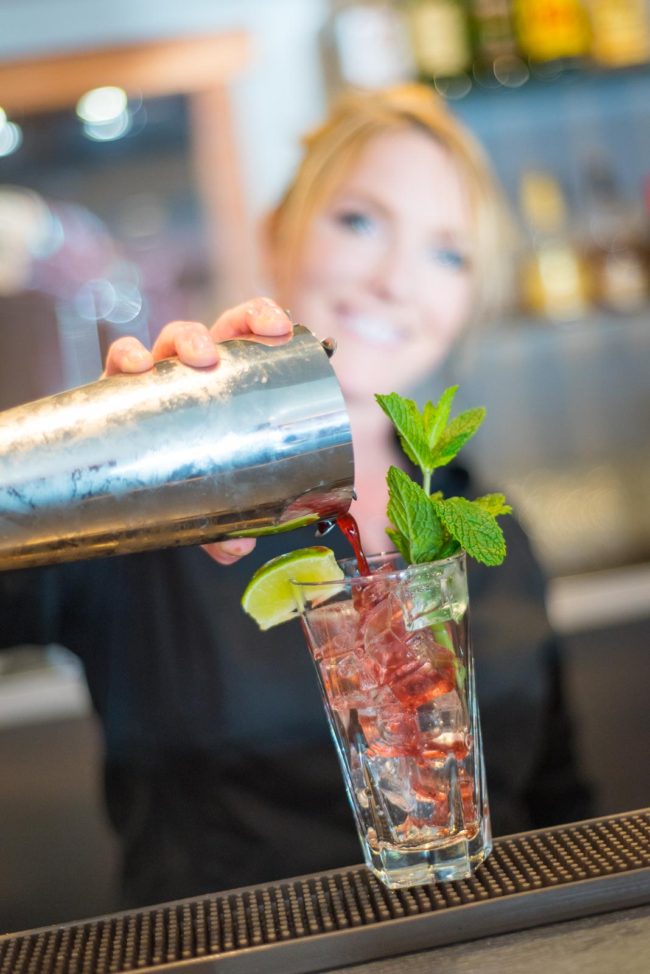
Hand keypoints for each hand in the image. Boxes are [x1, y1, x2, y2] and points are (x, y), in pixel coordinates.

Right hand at [102, 297, 292, 564]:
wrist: (137, 486)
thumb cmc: (191, 475)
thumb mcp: (214, 498)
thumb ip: (226, 523)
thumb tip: (239, 547)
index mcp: (229, 377)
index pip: (247, 331)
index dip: (262, 318)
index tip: (278, 330)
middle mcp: (194, 370)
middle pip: (208, 330)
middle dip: (214, 331)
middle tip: (213, 358)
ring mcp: (158, 378)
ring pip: (166, 340)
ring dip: (177, 342)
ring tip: (187, 364)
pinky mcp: (120, 391)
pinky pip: (118, 363)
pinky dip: (125, 359)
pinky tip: (132, 369)